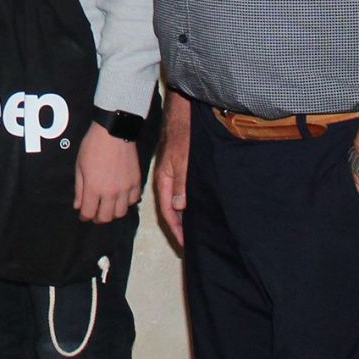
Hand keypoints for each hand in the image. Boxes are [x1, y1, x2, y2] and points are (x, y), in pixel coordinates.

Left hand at [74, 122, 142, 223]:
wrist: (114, 132)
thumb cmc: (93, 147)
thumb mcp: (80, 167)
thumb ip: (79, 189)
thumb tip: (78, 206)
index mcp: (94, 188)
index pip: (89, 213)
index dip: (84, 217)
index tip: (83, 215)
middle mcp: (111, 192)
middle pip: (106, 217)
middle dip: (98, 218)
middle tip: (94, 213)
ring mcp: (126, 188)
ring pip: (121, 212)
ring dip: (113, 213)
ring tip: (107, 206)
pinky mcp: (136, 182)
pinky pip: (134, 200)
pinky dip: (127, 202)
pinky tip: (121, 197)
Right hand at [153, 91, 190, 248]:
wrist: (181, 113)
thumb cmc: (182, 135)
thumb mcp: (183, 159)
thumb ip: (181, 183)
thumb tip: (179, 207)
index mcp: (164, 181)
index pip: (168, 212)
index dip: (177, 229)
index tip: (185, 244)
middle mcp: (167, 181)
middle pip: (171, 210)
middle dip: (179, 228)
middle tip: (190, 243)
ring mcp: (172, 176)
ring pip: (176, 202)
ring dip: (183, 217)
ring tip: (192, 231)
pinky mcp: (179, 170)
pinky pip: (180, 193)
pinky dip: (185, 205)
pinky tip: (193, 209)